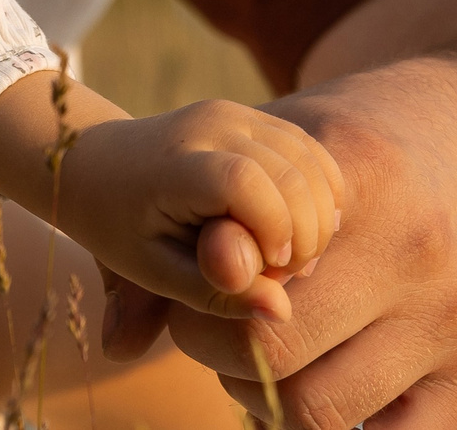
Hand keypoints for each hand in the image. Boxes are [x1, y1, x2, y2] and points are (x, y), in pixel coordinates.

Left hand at [59, 100, 343, 323]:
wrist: (96, 164)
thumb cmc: (121, 227)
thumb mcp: (156, 272)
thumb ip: (218, 293)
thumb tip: (282, 311)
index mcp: (174, 165)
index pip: (246, 184)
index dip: (273, 231)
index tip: (264, 266)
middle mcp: (209, 125)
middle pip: (293, 177)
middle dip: (305, 236)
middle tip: (276, 270)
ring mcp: (234, 113)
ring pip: (313, 164)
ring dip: (319, 218)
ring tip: (283, 251)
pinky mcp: (254, 115)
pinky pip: (313, 153)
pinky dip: (321, 194)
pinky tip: (298, 227)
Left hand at [111, 59, 456, 425]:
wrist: (431, 140)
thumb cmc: (313, 157)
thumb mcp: (248, 159)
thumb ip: (183, 243)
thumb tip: (117, 345)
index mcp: (362, 181)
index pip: (247, 263)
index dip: (204, 282)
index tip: (208, 264)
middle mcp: (418, 251)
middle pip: (272, 345)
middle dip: (217, 345)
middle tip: (213, 321)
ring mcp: (451, 318)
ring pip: (322, 407)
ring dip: (265, 398)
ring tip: (256, 356)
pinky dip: (341, 423)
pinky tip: (314, 382)